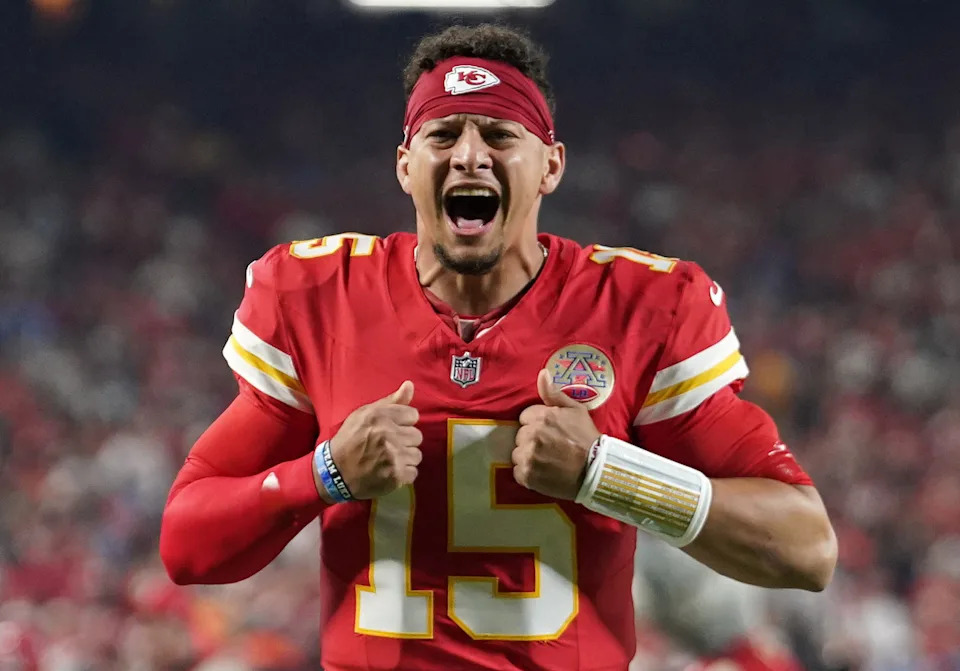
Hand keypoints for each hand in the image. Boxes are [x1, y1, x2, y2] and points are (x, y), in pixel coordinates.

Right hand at [325, 381, 422, 499]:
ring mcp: (393, 456)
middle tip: (388, 446)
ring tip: (389, 459)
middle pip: (417, 436)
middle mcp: (388, 434)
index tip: (392, 429)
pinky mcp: (395, 476)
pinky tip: (389, 471)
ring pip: (416, 455)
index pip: (413, 415)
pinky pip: (413, 473)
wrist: (335, 472)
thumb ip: (391, 401)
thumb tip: (410, 384)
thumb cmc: (350, 440)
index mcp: (380, 416)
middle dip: (405, 441)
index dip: (403, 423)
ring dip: (405, 458)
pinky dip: (403, 474)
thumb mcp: (364, 414)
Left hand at [512, 369, 600, 499]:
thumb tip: (542, 373)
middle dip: (531, 440)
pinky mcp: (526, 475)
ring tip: (546, 461)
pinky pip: (518, 472)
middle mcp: (531, 435)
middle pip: (520, 436)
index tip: (549, 432)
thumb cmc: (587, 439)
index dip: (536, 424)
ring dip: (528, 457)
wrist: (596, 471)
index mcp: (541, 416)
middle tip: (549, 448)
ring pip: (518, 454)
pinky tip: (542, 473)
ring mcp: (527, 456)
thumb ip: (554, 393)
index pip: (525, 417)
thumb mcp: (576, 410)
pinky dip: (528, 474)